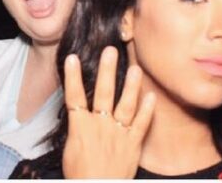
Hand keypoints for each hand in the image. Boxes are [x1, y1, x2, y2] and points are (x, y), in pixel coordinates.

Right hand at [62, 47, 155, 178]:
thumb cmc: (80, 174)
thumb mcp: (70, 149)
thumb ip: (77, 129)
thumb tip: (78, 115)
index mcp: (81, 127)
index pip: (74, 96)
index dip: (72, 77)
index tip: (72, 58)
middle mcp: (100, 126)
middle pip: (103, 93)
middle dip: (107, 70)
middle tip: (110, 51)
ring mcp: (118, 134)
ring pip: (125, 104)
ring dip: (131, 85)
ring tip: (136, 68)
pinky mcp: (132, 144)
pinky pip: (141, 124)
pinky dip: (147, 110)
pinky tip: (151, 96)